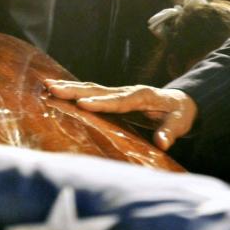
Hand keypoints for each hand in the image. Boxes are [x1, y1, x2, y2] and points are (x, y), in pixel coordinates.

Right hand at [44, 80, 197, 150]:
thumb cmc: (180, 114)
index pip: (120, 101)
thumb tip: (162, 143)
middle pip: (99, 91)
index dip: (102, 103)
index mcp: (143, 96)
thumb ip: (170, 132)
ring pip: (93, 89)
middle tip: (52, 88)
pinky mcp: (115, 97)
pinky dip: (76, 91)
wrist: (181, 102)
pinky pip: (93, 93)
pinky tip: (59, 91)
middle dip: (75, 90)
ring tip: (47, 85)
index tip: (82, 104)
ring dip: (70, 88)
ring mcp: (120, 93)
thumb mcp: (180, 123)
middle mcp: (128, 91)